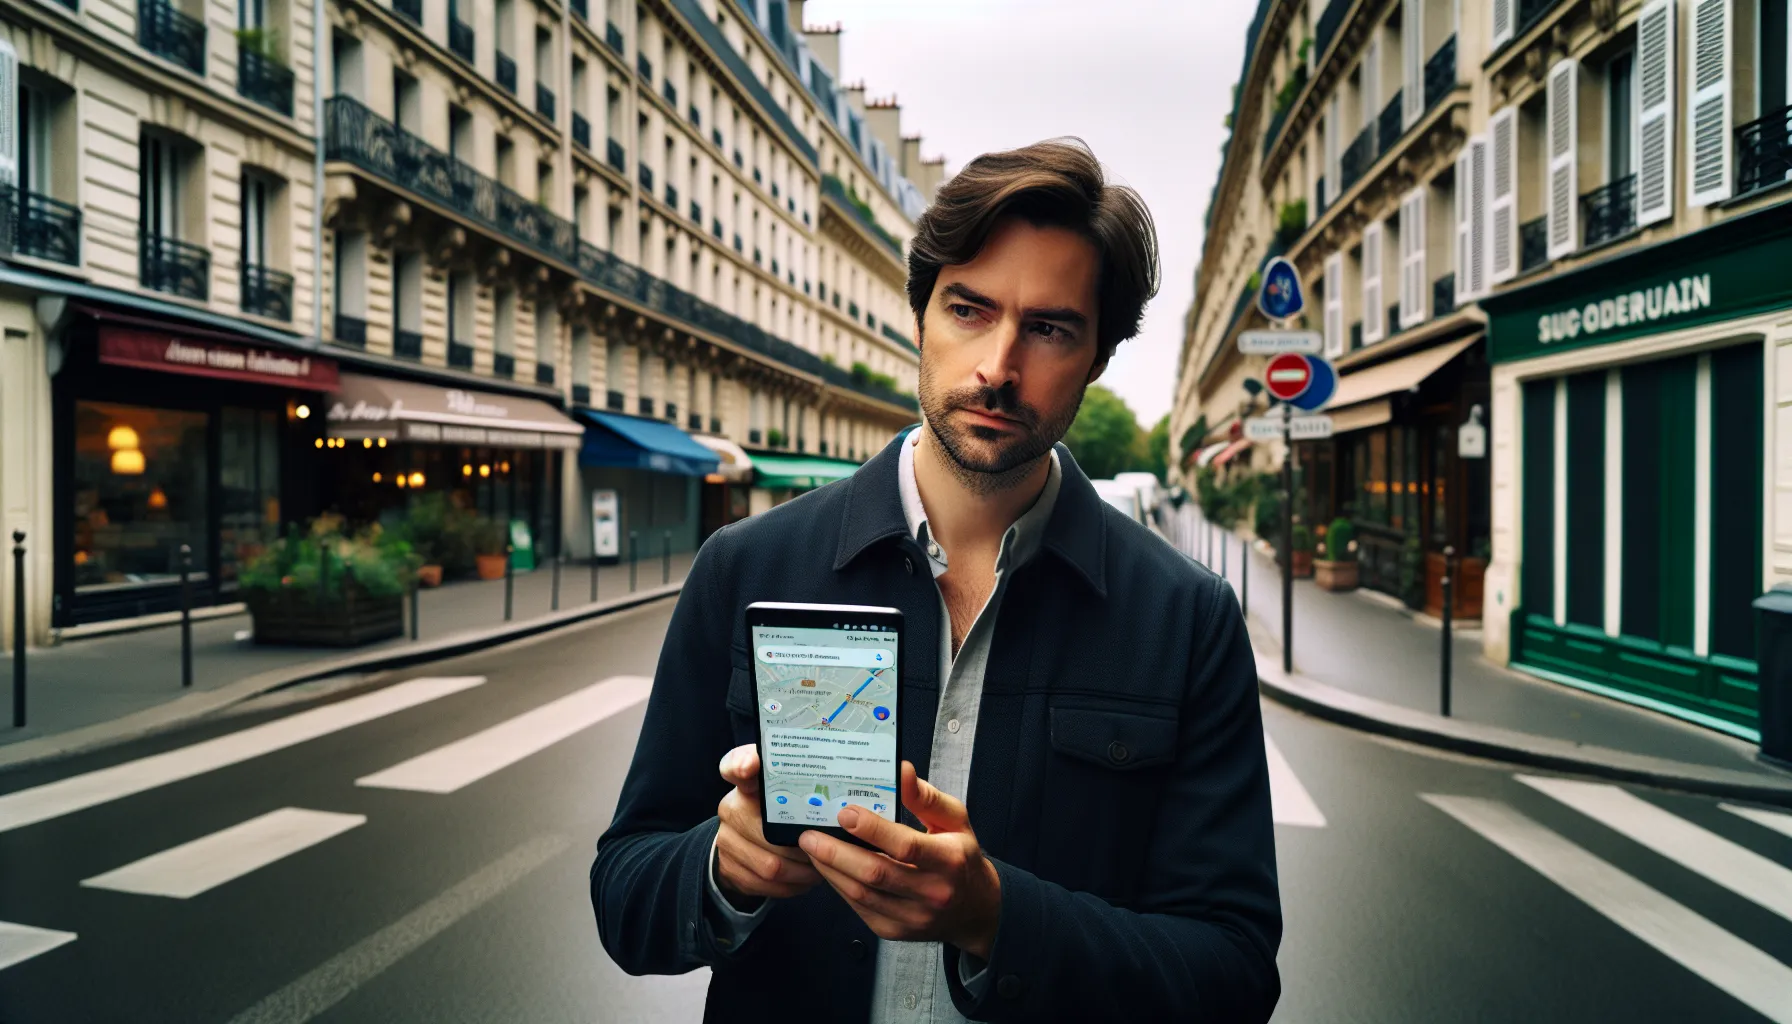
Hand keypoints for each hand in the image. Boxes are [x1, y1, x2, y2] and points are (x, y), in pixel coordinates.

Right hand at [714, 744, 823, 902]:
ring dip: (801, 871)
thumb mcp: (789, 791)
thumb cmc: (778, 812)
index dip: (742, 764)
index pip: (736, 765)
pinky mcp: (728, 868)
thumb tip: (849, 793)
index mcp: (747, 781)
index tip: (751, 765)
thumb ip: (805, 784)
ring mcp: (726, 840)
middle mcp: (730, 807)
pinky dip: (790, 886)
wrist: (743, 844)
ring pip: (771, 865)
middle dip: (804, 848)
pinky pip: (765, 884)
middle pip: (768, 833)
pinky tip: (804, 880)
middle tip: (828, 851)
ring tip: (820, 868)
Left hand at [799, 762, 1001, 959]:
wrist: (975, 910)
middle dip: (836, 853)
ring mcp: (912, 917)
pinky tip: (828, 868)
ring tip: (811, 849)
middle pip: (875, 873)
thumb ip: (926, 797)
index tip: (844, 813)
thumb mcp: (955, 821)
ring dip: (831, 870)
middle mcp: (932, 892)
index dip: (872, 829)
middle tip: (809, 835)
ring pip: (861, 894)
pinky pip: (859, 908)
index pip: (906, 846)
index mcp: (949, 860)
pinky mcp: (895, 932)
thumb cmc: (961, 857)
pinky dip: (839, 886)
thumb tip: (902, 770)